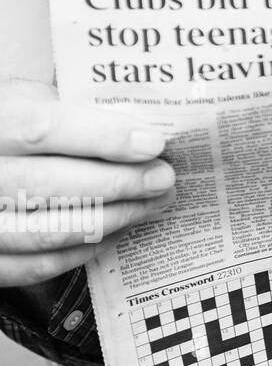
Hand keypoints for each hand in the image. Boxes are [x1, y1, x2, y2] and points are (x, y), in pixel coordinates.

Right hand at [0, 80, 175, 287]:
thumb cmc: (10, 125)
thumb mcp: (26, 99)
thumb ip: (71, 106)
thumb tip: (141, 122)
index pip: (41, 129)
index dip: (102, 137)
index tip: (152, 144)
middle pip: (50, 185)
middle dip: (119, 183)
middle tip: (163, 179)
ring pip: (48, 231)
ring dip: (112, 219)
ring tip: (152, 204)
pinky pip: (36, 266)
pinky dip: (83, 251)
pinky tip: (116, 231)